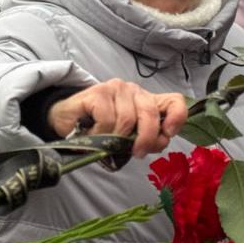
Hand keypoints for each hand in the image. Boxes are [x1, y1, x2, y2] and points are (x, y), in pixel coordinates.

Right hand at [47, 80, 188, 157]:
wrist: (66, 122)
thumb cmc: (100, 132)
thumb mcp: (128, 139)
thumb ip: (147, 140)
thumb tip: (160, 142)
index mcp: (147, 102)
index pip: (174, 101)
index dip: (177, 117)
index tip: (168, 134)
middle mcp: (135, 91)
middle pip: (150, 114)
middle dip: (145, 138)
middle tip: (136, 153)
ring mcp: (116, 89)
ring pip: (127, 120)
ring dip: (116, 138)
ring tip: (105, 141)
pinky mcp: (98, 92)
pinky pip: (107, 119)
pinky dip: (101, 133)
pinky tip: (93, 133)